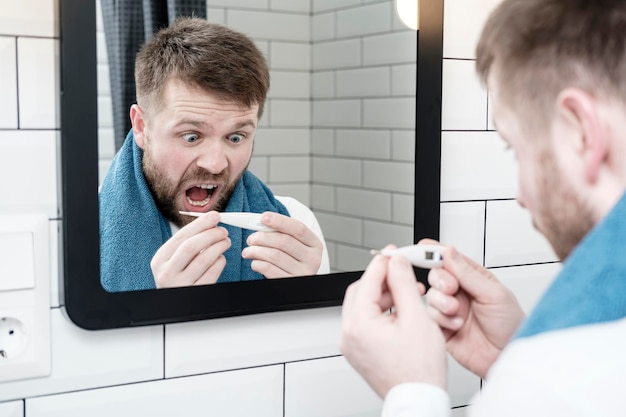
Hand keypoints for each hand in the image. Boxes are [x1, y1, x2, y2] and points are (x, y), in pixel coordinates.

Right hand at [151, 211, 230, 287]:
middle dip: (211, 234)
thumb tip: (209, 221)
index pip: (181, 236)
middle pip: (192, 246)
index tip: (214, 216)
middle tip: (223, 230)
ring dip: (219, 246)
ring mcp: (181, 285)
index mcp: (160, 260)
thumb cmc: (177, 275)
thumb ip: (185, 243)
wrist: (174, 303)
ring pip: (204, 259)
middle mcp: (167, 273)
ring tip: (226, 241)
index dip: (200, 224)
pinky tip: (221, 257)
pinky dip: (220, 261)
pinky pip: (212, 273)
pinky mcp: (196, 292)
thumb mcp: (172, 260)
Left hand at [241, 212, 322, 277]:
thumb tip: (261, 221)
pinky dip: (257, 263)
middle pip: (284, 241)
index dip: (280, 221)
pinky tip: (254, 262)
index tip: (263, 217)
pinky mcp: (290, 282)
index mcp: (315, 244)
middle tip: (251, 238)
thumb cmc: (292, 259)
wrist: (296, 284)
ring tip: (248, 251)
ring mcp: (303, 272)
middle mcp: (312, 259)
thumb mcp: (295, 245)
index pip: (298, 228)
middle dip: (263, 237)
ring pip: (274, 255)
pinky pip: (269, 269)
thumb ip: (282, 232)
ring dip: (255, 251)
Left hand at [340, 247, 447, 397]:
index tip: (394, 253)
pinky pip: (365, 322)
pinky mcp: (358, 351)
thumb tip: (396, 262)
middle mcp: (348, 335)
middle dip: (383, 280)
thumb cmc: (418, 370)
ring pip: (363, 306)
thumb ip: (403, 284)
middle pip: (361, 292)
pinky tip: (401, 311)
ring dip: (384, 296)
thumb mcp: (416, 317)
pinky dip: (381, 313)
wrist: (417, 400)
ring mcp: (351, 345)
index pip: (367, 281)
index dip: (383, 263)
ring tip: (409, 294)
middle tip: (402, 272)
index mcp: (358, 325)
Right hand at [425, 241, 524, 377]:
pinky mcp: (442, 327)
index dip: (433, 252)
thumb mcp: (494, 293)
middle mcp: (459, 292)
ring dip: (443, 303)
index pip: (449, 259)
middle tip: (452, 288)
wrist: (508, 357)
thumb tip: (449, 252)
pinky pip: (430, 317)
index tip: (423, 247)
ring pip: (430, 296)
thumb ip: (468, 273)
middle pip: (435, 275)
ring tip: (458, 313)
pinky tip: (457, 325)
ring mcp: (450, 309)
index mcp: (473, 278)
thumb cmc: (511, 325)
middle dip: (440, 280)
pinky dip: (442, 320)